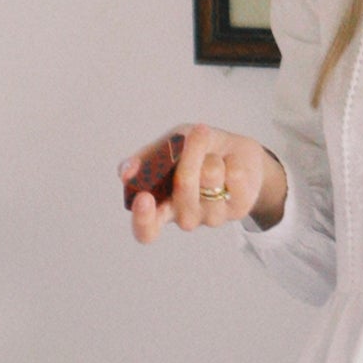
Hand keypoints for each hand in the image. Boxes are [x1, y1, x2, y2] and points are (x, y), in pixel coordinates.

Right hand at [119, 124, 284, 243]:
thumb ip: (146, 158)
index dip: (143, 219)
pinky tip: (232, 166)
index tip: (144, 198)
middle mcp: (184, 216)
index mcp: (160, 206)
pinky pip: (235, 177)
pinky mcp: (237, 209)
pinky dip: (234, 160)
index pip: (146, 231)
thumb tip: (125, 172)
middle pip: (184, 190)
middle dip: (191, 155)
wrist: (237, 152)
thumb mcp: (169, 145)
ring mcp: (211, 216)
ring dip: (214, 155)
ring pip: (211, 178)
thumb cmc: (197, 151)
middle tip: (198, 131)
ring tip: (215, 156)